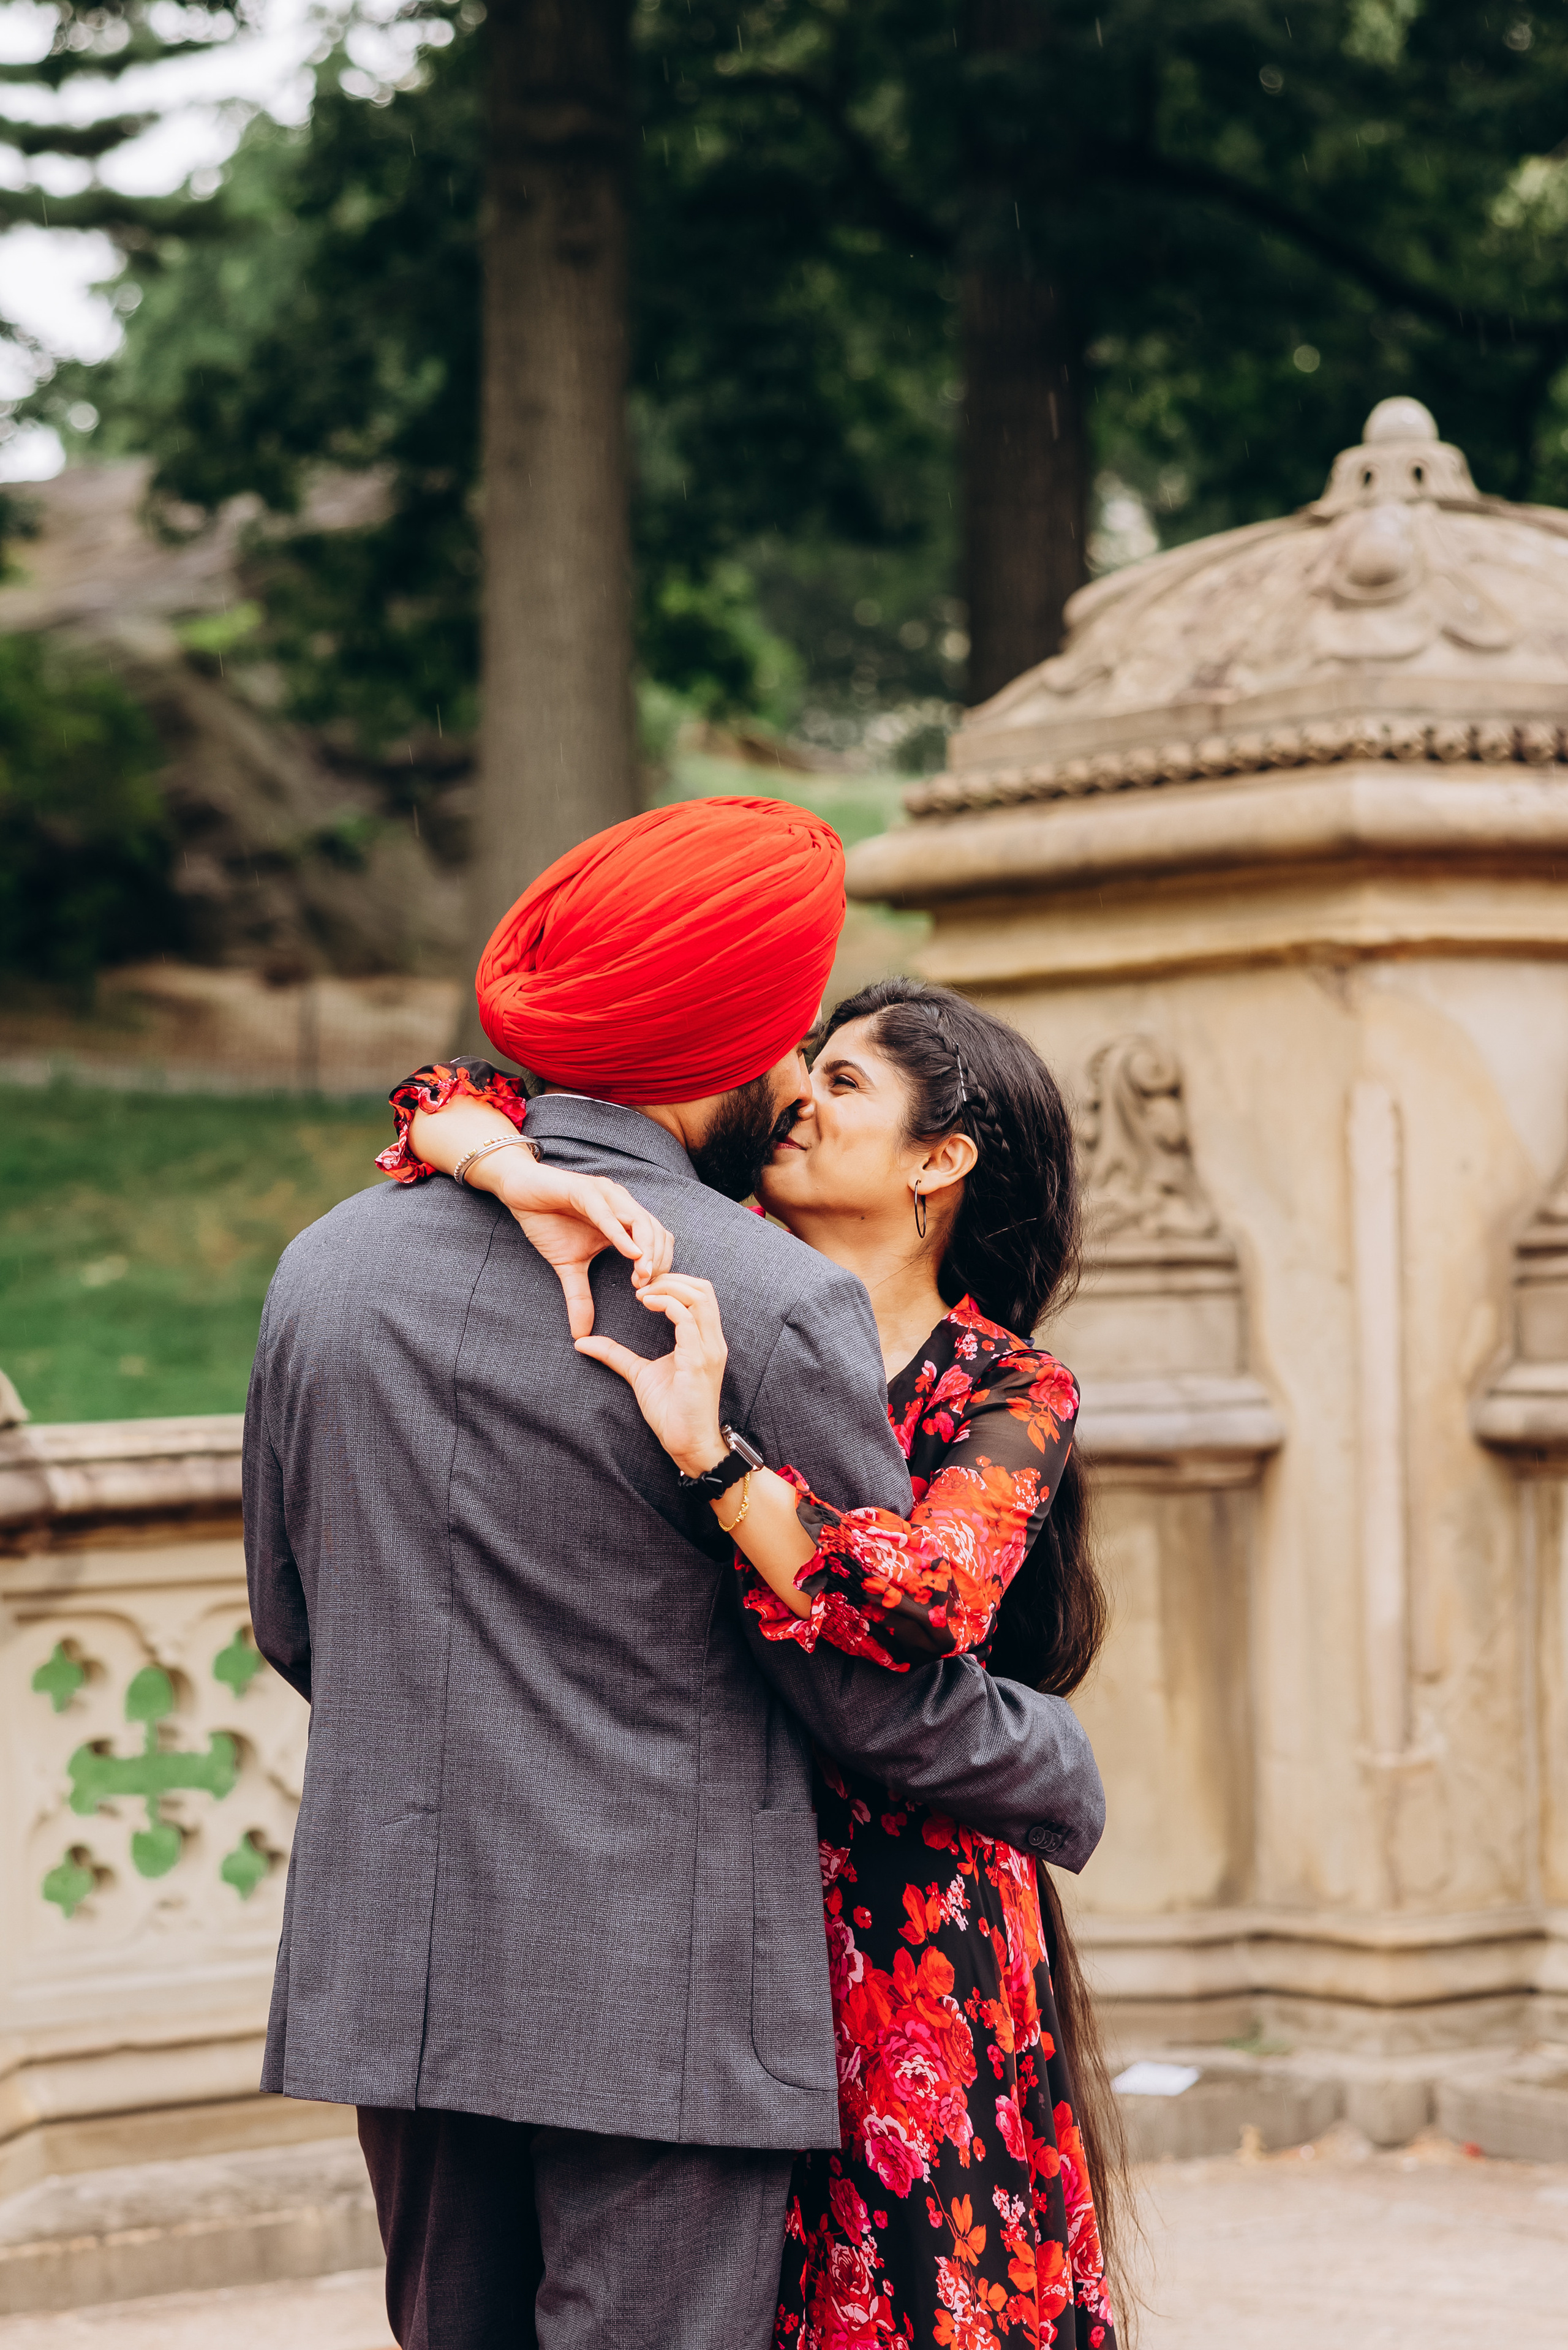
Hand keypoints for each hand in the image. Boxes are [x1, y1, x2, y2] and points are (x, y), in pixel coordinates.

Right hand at [490, 1156, 674, 1340]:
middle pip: (656, 1232)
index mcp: (624, 1219)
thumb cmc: (547, 1222)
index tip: (648, 1292)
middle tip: (647, 1288)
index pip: (658, 1241)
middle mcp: (621, 1204)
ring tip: (642, 1275)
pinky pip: (607, 1213)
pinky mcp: (585, 1189)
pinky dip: (620, 1232)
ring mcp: (606, 1195)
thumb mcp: (568, 1266)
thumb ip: (580, 1296)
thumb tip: (580, 1335)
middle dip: (658, 1262)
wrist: (519, 1191)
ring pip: (639, 1220)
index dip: (659, 1267)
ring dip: (645, 1249)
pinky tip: (630, 1252)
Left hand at [574, 1274, 728, 1475]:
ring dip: (668, 1287)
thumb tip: (583, 1342)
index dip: (672, 1282)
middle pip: (703, 1288)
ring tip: (642, 1294)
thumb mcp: (639, 1374)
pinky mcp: (699, 1360)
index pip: (699, 1294)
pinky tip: (646, 1304)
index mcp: (703, 1340)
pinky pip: (687, 1320)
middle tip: (641, 1284)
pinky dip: (667, 1304)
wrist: (688, 1443)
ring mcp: (708, 1349)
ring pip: (700, 1297)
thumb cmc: (671, 1411)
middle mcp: (711, 1340)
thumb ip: (616, 1355)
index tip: (642, 1287)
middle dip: (671, 1278)